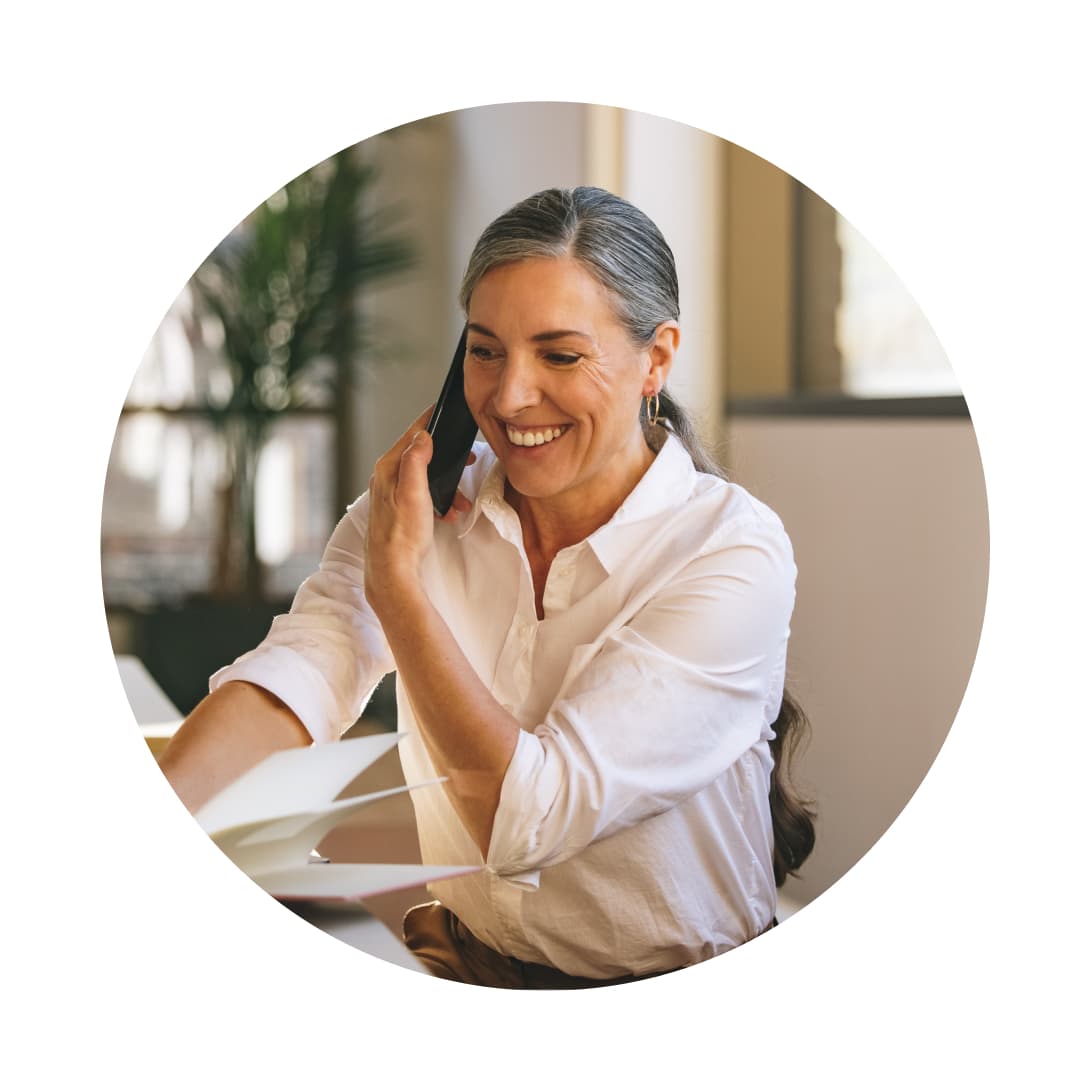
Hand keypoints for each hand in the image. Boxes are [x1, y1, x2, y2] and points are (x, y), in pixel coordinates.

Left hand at [364, 408, 473, 614]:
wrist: (393, 570)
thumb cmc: (403, 534)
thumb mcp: (414, 491)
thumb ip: (416, 459)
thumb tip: (423, 435)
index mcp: (388, 468)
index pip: (412, 434)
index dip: (431, 421)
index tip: (444, 409)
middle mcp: (386, 477)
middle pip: (420, 454)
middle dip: (446, 458)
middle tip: (467, 459)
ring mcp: (391, 493)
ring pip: (425, 476)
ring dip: (446, 485)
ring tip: (459, 501)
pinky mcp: (398, 508)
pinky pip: (424, 494)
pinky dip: (439, 499)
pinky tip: (448, 513)